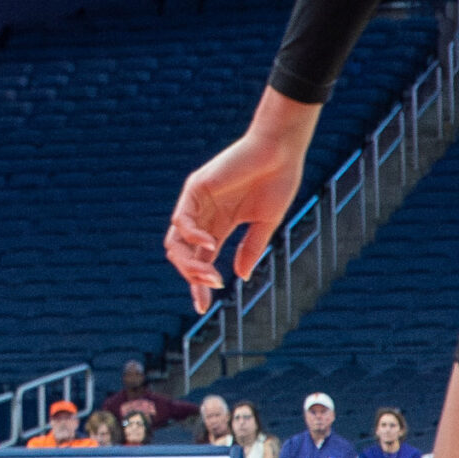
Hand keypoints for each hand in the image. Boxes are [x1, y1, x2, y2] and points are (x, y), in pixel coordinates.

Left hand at [165, 90, 318, 312]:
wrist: (282, 150)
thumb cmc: (278, 180)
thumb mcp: (264, 222)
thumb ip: (250, 248)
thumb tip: (240, 276)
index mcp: (219, 225)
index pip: (200, 260)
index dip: (198, 284)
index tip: (203, 307)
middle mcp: (204, 216)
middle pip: (184, 255)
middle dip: (193, 278)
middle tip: (210, 290)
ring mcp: (197, 203)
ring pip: (177, 242)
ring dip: (190, 264)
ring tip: (210, 276)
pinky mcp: (195, 188)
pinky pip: (182, 219)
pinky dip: (192, 236)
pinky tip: (209, 246)